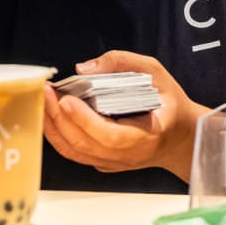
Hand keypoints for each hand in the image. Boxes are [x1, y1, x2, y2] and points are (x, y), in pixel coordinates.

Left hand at [42, 50, 207, 181]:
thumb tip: (83, 69)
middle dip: (60, 117)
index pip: (111, 136)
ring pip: (76, 152)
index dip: (85, 120)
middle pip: (86, 144)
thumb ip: (122, 63)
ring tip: (44, 99)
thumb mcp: (154, 72)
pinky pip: (75, 153)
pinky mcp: (104, 161)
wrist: (181, 136)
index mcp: (146, 134)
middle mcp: (128, 154)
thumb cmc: (168, 101)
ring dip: (53, 127)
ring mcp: (115, 162)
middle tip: (47, 91)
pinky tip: (50, 113)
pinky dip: (58, 135)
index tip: (66, 99)